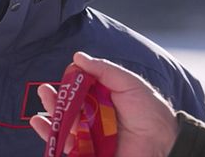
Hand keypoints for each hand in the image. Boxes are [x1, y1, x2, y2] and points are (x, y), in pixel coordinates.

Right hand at [30, 52, 179, 156]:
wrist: (164, 142)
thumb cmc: (150, 111)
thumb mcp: (128, 83)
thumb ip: (104, 69)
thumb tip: (77, 57)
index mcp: (102, 100)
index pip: (78, 92)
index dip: (67, 86)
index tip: (61, 79)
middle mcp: (94, 118)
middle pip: (67, 110)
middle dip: (54, 101)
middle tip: (45, 92)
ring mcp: (90, 138)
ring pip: (63, 129)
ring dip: (50, 120)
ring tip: (41, 113)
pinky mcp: (88, 154)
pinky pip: (66, 147)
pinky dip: (52, 139)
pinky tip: (43, 127)